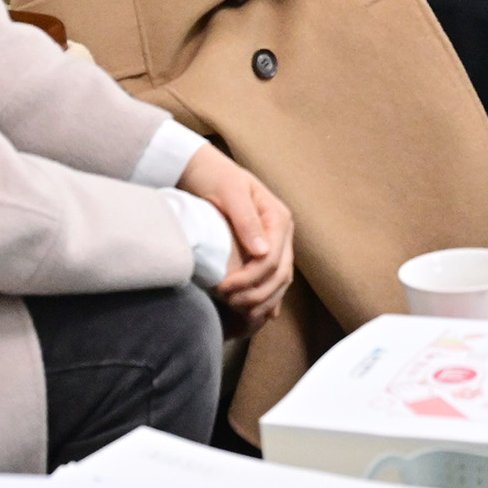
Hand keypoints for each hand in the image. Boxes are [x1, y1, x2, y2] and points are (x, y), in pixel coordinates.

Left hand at [179, 144, 294, 332]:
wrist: (204, 171)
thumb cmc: (215, 178)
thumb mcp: (230, 192)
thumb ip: (247, 220)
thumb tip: (262, 252)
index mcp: (278, 217)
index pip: (273, 259)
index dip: (251, 279)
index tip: (223, 289)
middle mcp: (282, 232)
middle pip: (280, 274)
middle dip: (256, 294)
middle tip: (227, 303)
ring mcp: (277, 243)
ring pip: (280, 281)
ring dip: (262, 301)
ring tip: (238, 313)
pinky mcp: (265, 252)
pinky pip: (273, 280)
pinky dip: (266, 299)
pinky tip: (254, 315)